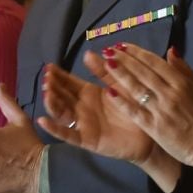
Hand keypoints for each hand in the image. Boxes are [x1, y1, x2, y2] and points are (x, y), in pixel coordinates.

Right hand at [35, 63, 173, 189]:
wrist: (149, 133)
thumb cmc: (134, 107)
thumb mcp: (119, 84)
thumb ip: (104, 71)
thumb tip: (88, 53)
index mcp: (89, 94)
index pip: (69, 82)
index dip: (58, 75)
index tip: (49, 66)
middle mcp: (82, 108)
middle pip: (62, 96)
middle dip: (52, 87)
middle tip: (47, 78)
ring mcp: (82, 124)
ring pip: (61, 113)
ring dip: (51, 103)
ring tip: (46, 93)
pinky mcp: (86, 139)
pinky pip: (68, 135)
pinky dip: (54, 129)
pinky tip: (43, 121)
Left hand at [89, 45, 192, 176]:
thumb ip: (184, 69)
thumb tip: (170, 50)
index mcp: (181, 83)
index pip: (155, 62)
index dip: (137, 52)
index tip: (123, 45)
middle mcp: (170, 93)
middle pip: (143, 72)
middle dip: (124, 59)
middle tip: (109, 49)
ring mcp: (161, 110)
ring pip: (137, 88)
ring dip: (120, 74)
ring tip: (106, 63)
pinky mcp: (154, 126)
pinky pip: (135, 111)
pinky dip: (122, 101)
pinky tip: (110, 92)